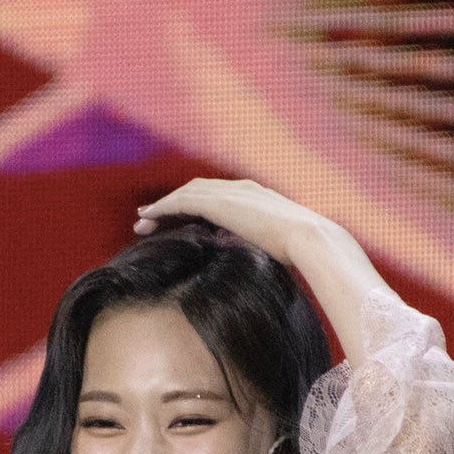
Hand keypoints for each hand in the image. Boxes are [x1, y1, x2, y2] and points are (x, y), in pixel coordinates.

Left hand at [134, 178, 334, 267]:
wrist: (311, 241)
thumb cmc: (304, 254)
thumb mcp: (279, 249)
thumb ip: (261, 248)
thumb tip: (250, 265)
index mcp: (257, 198)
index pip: (218, 197)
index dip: (195, 207)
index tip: (180, 221)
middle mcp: (241, 189)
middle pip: (197, 191)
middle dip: (173, 204)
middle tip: (151, 218)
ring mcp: (230, 192)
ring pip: (185, 194)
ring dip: (162, 207)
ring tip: (142, 222)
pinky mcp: (219, 202)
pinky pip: (181, 202)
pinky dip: (163, 208)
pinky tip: (148, 219)